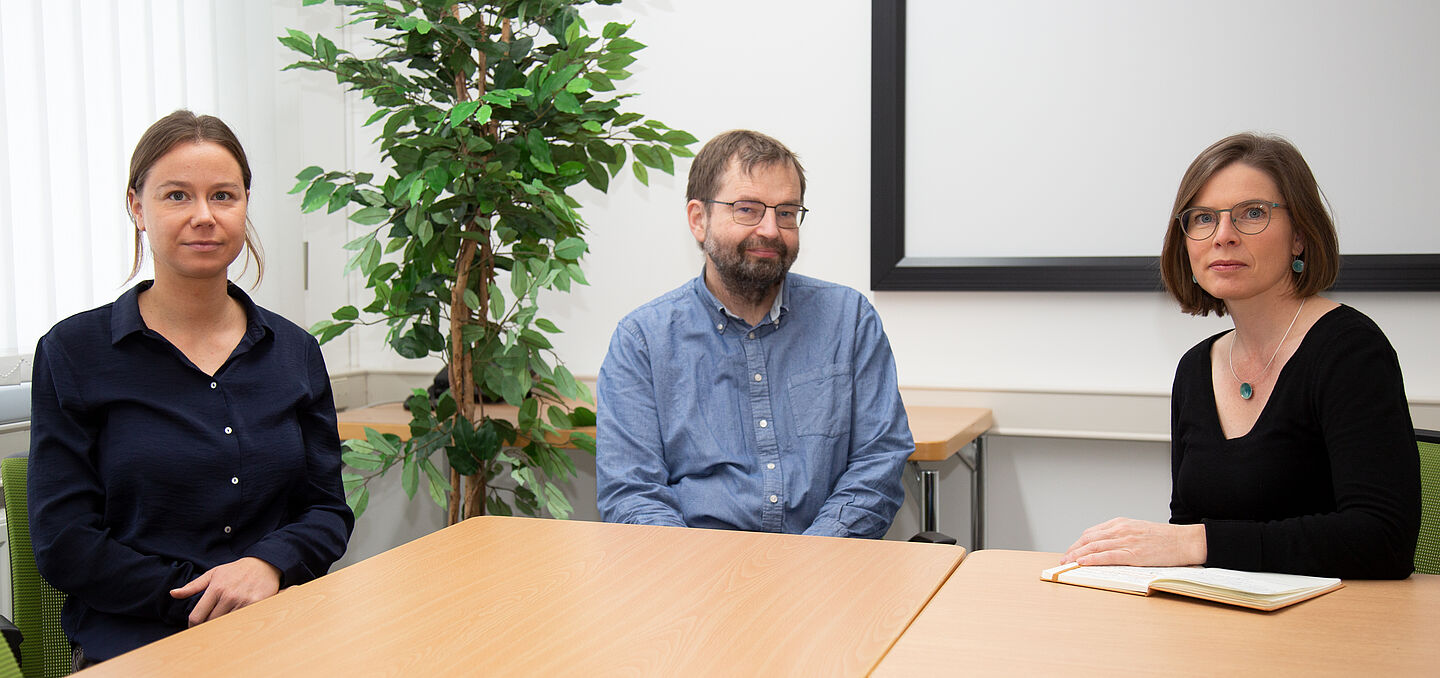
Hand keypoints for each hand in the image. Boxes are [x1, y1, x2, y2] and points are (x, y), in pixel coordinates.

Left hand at [170, 557, 281, 626]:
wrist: (264, 565)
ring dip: (222, 626)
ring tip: (221, 623)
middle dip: (207, 626)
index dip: (192, 626)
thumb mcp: (213, 574)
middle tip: (208, 626)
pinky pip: (241, 621)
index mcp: (216, 588)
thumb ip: (192, 586)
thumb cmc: (236, 570)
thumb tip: (173, 593)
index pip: (197, 616)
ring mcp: (243, 601)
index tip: (193, 628)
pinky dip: (237, 623)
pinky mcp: (256, 605)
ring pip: (226, 624)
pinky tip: (236, 620)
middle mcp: (229, 595)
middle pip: (211, 623)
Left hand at [1061, 517, 1206, 566]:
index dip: (1078, 543)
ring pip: (1095, 547)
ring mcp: (1127, 541)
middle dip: (1073, 550)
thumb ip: (1121, 536)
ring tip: (1067, 562)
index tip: (1070, 551)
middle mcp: (1120, 529)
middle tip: (1063, 559)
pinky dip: (1093, 559)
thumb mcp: (1138, 530)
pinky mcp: (1134, 553)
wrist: (1185, 541)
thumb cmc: (1164, 539)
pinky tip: (1083, 563)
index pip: (1092, 533)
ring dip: (1078, 555)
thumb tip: (1105, 547)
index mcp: (1120, 523)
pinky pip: (1108, 556)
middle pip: (1089, 539)